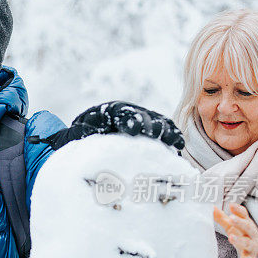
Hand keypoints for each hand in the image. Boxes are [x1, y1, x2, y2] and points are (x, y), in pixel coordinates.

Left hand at [71, 101, 185, 149]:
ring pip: (157, 122)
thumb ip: (84, 131)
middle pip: (143, 116)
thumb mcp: (79, 131)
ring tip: (175, 142)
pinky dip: (172, 136)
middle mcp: (128, 112)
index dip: (129, 120)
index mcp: (109, 111)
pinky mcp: (150, 129)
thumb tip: (86, 134)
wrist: (86, 134)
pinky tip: (178, 146)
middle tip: (154, 135)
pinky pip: (164, 130)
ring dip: (166, 131)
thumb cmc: (81, 134)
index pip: (121, 113)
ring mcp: (141, 118)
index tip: (132, 130)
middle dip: (150, 125)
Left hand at [214, 204, 257, 257]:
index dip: (239, 211)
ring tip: (231, 237)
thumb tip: (211, 207)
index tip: (231, 205)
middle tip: (231, 218)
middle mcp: (252, 235)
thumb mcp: (233, 227)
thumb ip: (222, 218)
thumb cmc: (244, 238)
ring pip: (248, 243)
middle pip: (248, 227)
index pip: (245, 216)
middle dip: (240, 222)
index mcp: (247, 226)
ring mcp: (253, 248)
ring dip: (240, 240)